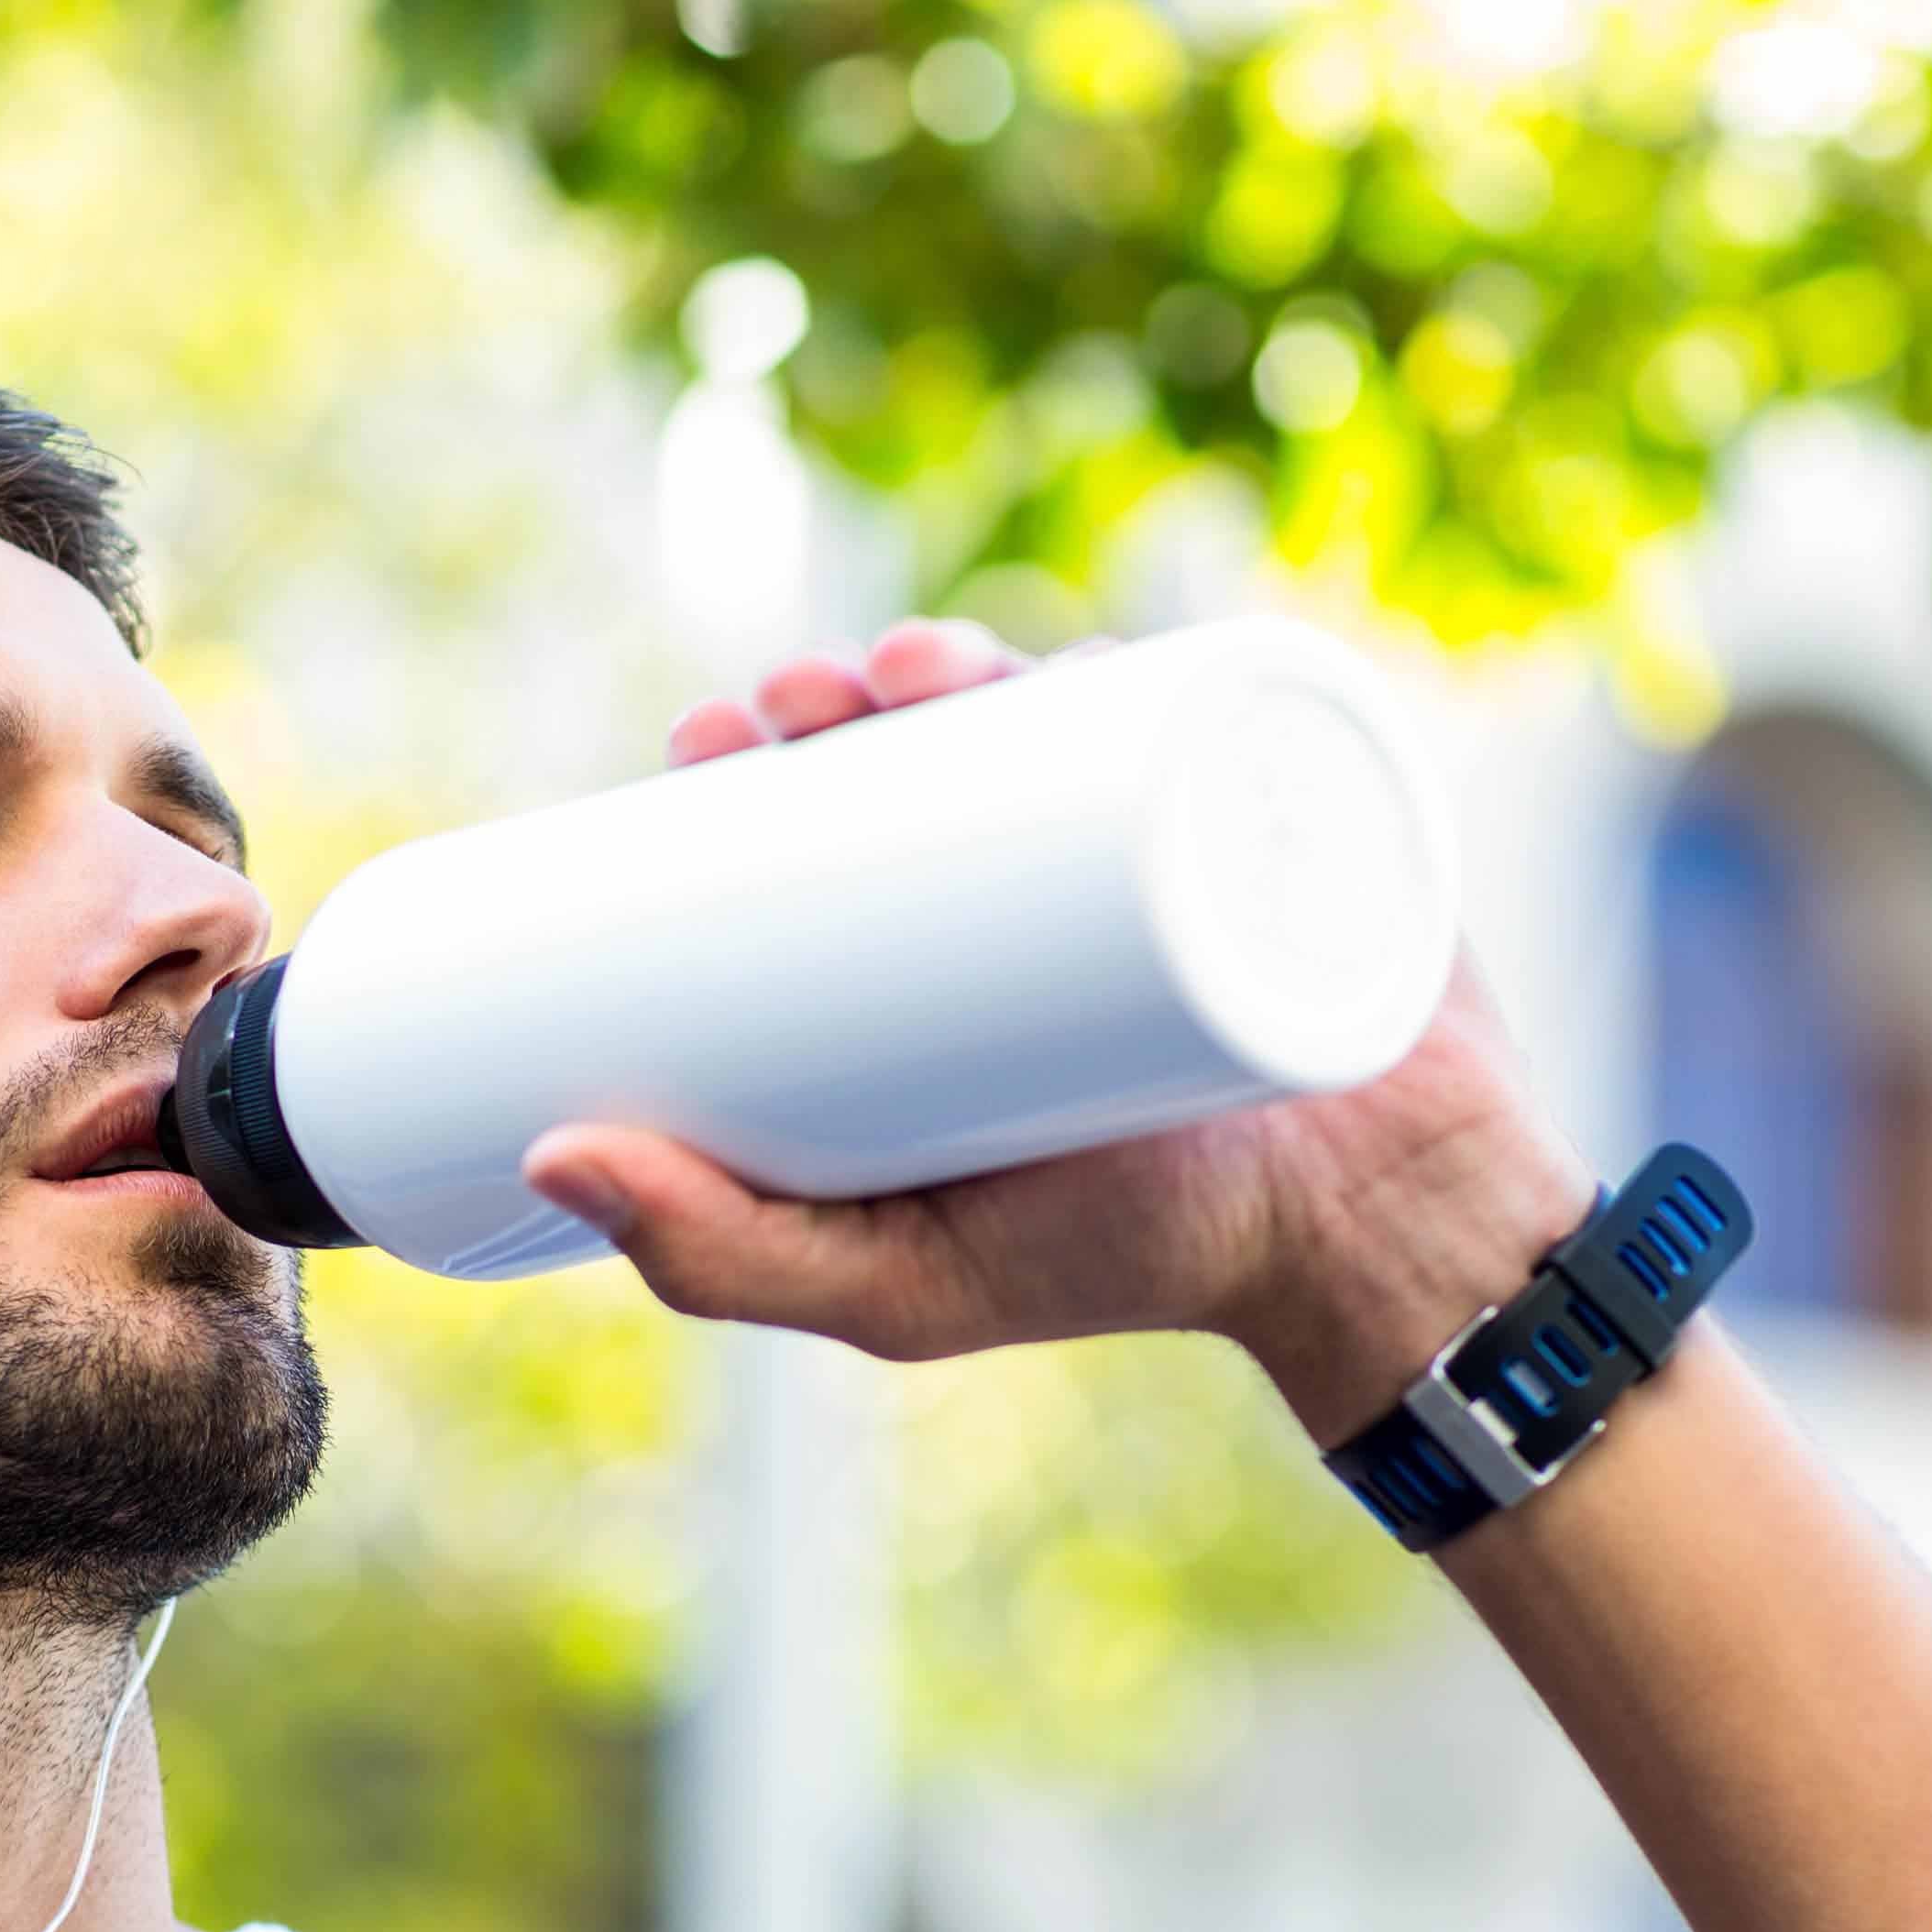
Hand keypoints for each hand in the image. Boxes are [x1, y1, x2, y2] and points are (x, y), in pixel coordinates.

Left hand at [519, 617, 1597, 1440]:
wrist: (1380, 1237)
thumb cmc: (1132, 1264)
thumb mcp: (901, 1288)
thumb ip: (725, 1254)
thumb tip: (551, 1150)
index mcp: (941, 962)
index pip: (815, 833)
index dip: (742, 772)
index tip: (692, 749)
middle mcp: (1036, 880)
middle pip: (910, 751)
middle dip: (836, 695)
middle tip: (793, 703)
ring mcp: (1154, 832)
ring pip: (1029, 709)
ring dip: (947, 653)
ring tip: (903, 672)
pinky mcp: (1264, 810)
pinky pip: (1186, 703)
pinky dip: (1113, 653)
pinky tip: (1048, 643)